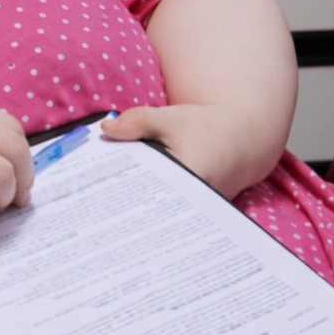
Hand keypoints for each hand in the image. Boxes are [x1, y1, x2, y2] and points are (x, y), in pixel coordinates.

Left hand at [100, 103, 277, 199]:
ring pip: (157, 215)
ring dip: (134, 209)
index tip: (94, 196)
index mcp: (189, 177)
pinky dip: (148, 207)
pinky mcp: (195, 214)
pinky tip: (127, 205)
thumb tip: (106, 129)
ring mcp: (196, 212)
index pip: (145, 192)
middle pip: (149, 210)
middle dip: (122, 206)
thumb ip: (138, 122)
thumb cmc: (207, 127)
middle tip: (91, 208)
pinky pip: (166, 214)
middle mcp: (194, 202)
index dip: (119, 194)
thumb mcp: (171, 118)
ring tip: (104, 211)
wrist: (242, 139)